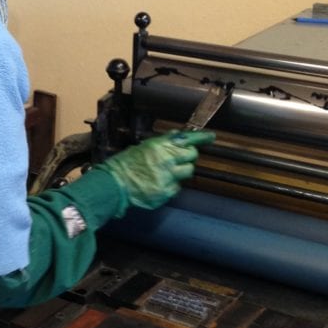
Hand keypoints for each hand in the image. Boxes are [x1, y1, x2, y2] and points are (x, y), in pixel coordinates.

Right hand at [100, 130, 214, 209]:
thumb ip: (163, 142)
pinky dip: (171, 186)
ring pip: (188, 172)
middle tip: (178, 159)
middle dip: (187, 156)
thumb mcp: (144, 147)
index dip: (202, 138)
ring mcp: (168, 177)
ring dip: (181, 172)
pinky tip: (158, 184)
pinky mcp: (167, 192)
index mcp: (161, 146)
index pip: (187, 139)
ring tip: (166, 173)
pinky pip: (177, 188)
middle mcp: (168, 160)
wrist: (116, 184)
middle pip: (191, 156)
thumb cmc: (126, 164)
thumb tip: (177, 136)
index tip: (211, 137)